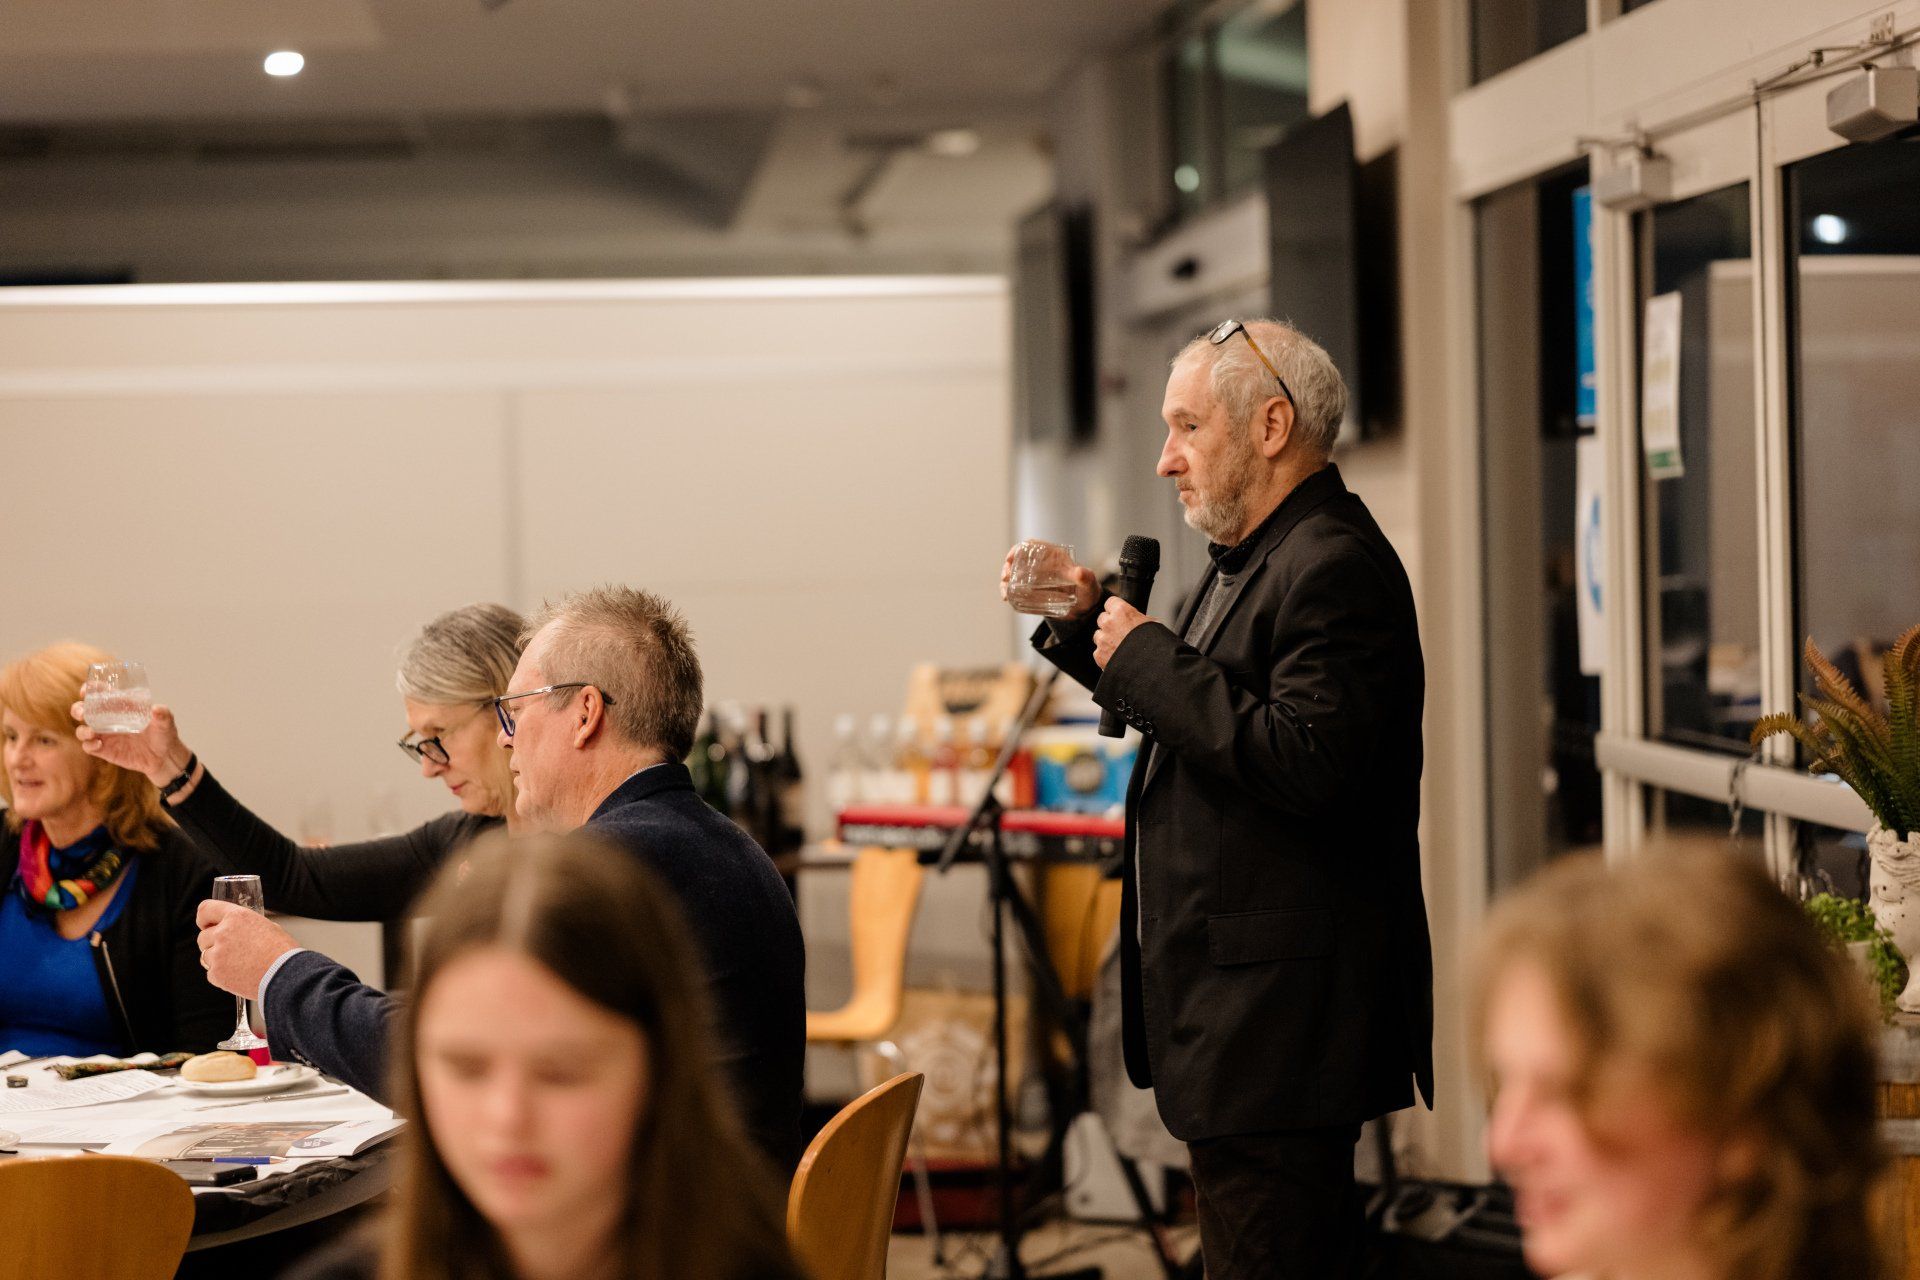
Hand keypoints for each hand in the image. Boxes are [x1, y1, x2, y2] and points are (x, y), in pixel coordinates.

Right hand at [73, 702, 190, 785]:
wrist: (164, 757)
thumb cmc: (164, 733)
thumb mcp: (166, 722)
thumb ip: (163, 715)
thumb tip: (157, 709)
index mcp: (120, 706)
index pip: (100, 693)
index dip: (90, 689)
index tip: (85, 691)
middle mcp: (108, 719)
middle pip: (84, 710)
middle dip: (78, 709)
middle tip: (82, 713)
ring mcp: (105, 735)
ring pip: (82, 730)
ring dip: (83, 730)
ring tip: (93, 732)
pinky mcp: (104, 750)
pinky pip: (88, 747)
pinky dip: (89, 745)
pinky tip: (99, 745)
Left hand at [196, 900, 297, 1000]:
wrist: (285, 975)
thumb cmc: (282, 952)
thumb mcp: (267, 927)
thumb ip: (246, 926)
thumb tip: (240, 930)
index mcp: (236, 917)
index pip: (206, 910)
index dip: (204, 919)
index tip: (206, 925)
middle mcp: (223, 933)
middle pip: (202, 937)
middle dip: (212, 943)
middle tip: (228, 950)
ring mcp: (217, 954)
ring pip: (205, 956)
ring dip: (217, 960)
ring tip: (238, 964)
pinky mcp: (216, 974)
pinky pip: (211, 973)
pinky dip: (221, 975)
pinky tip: (238, 975)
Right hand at [1000, 545, 1099, 619]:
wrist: (1085, 608)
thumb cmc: (1087, 591)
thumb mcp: (1088, 584)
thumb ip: (1085, 578)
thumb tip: (1080, 572)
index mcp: (1053, 556)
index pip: (1033, 546)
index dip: (1019, 549)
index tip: (1011, 557)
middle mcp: (1042, 565)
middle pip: (1019, 560)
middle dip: (1008, 566)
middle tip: (1006, 577)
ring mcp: (1035, 578)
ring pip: (1014, 575)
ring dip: (1006, 581)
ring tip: (1005, 591)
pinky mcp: (1032, 592)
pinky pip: (1017, 589)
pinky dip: (1009, 592)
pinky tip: (1007, 598)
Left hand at [1093, 597, 1154, 668]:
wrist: (1150, 666)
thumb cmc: (1154, 645)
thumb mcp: (1152, 624)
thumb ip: (1139, 619)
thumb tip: (1140, 620)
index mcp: (1121, 611)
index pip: (1110, 602)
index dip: (1116, 610)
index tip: (1120, 615)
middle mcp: (1108, 623)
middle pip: (1102, 619)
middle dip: (1109, 625)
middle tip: (1121, 633)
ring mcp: (1102, 639)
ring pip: (1098, 635)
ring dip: (1105, 640)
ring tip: (1120, 647)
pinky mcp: (1099, 655)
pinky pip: (1098, 651)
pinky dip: (1105, 655)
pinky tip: (1117, 658)